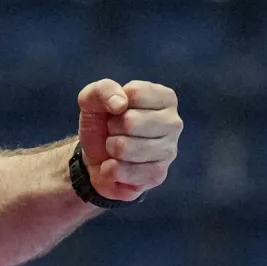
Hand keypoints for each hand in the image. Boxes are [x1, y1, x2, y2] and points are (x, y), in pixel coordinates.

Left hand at [77, 79, 181, 201]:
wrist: (94, 156)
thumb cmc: (101, 122)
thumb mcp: (93, 98)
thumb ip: (104, 90)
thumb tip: (119, 104)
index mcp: (164, 98)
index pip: (136, 93)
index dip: (115, 103)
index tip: (117, 110)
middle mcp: (174, 123)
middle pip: (130, 122)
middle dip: (112, 127)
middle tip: (115, 131)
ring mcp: (169, 151)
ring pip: (125, 148)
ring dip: (110, 147)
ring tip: (116, 147)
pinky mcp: (157, 175)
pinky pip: (121, 171)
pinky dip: (109, 168)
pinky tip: (116, 165)